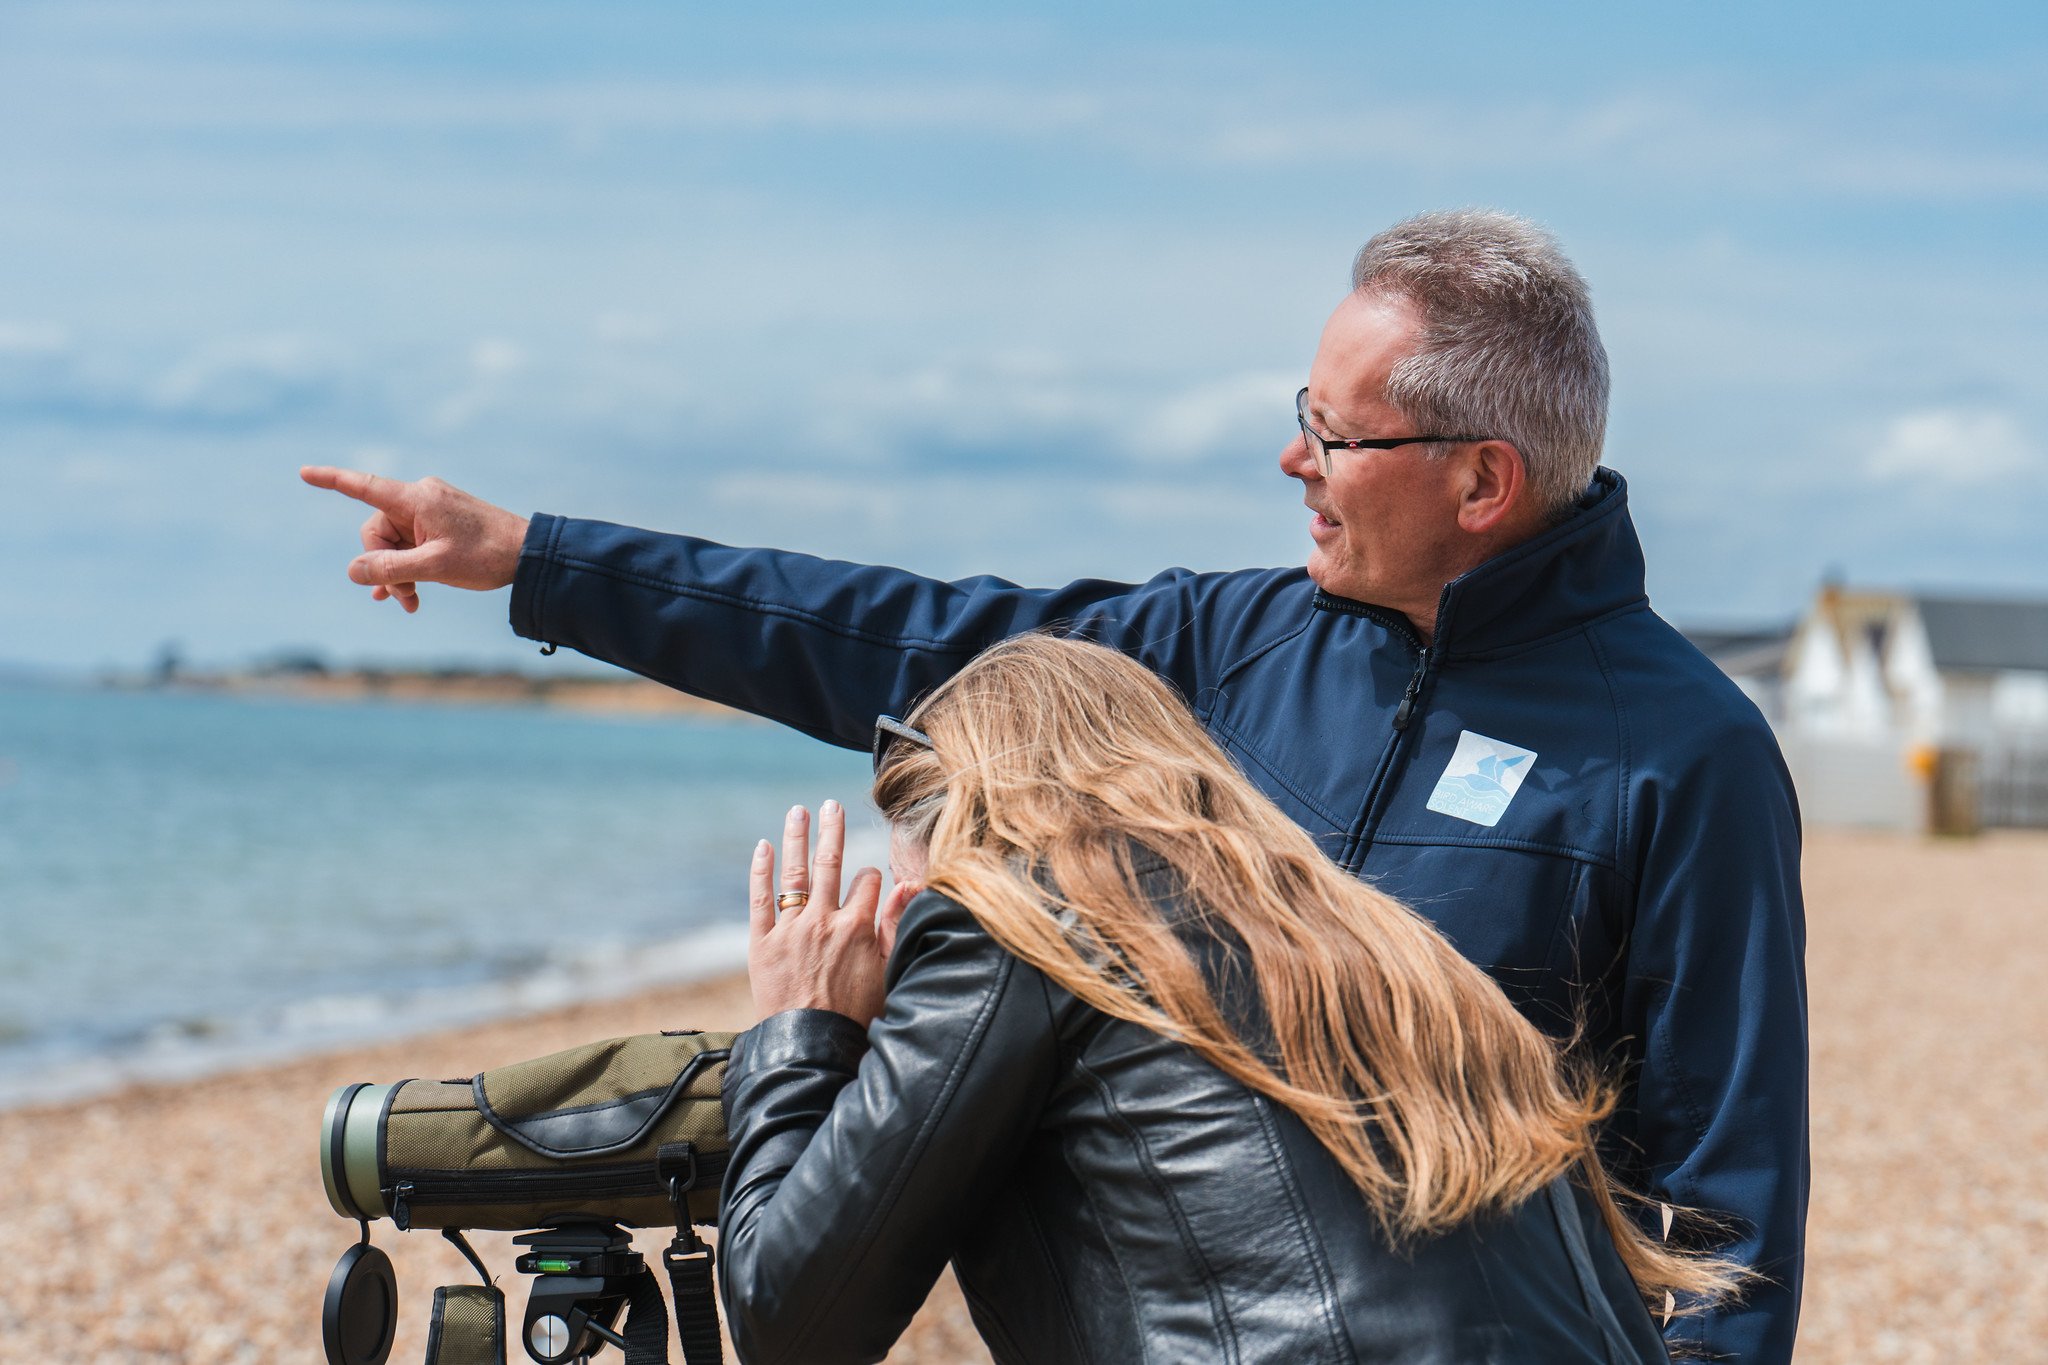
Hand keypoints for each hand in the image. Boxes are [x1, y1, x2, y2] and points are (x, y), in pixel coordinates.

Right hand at [299, 466, 529, 612]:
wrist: (529, 556)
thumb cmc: (487, 556)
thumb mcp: (436, 567)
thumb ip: (392, 569)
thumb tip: (353, 570)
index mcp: (417, 499)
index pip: (364, 487)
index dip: (332, 480)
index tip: (304, 472)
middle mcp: (420, 500)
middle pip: (377, 532)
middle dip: (383, 566)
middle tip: (403, 596)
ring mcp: (431, 514)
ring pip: (394, 545)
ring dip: (397, 574)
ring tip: (410, 604)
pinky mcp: (441, 528)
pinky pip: (411, 546)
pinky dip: (408, 569)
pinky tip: (405, 596)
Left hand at [747, 801, 919, 1026]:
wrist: (812, 1048)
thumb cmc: (856, 1017)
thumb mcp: (889, 972)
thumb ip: (896, 926)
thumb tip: (906, 885)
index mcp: (858, 927)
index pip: (868, 882)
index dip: (872, 877)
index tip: (870, 880)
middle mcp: (823, 921)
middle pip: (829, 863)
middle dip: (832, 830)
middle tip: (831, 804)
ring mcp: (790, 930)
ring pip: (794, 873)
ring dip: (797, 837)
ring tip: (798, 811)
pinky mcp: (762, 944)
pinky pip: (760, 899)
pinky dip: (761, 871)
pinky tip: (764, 847)